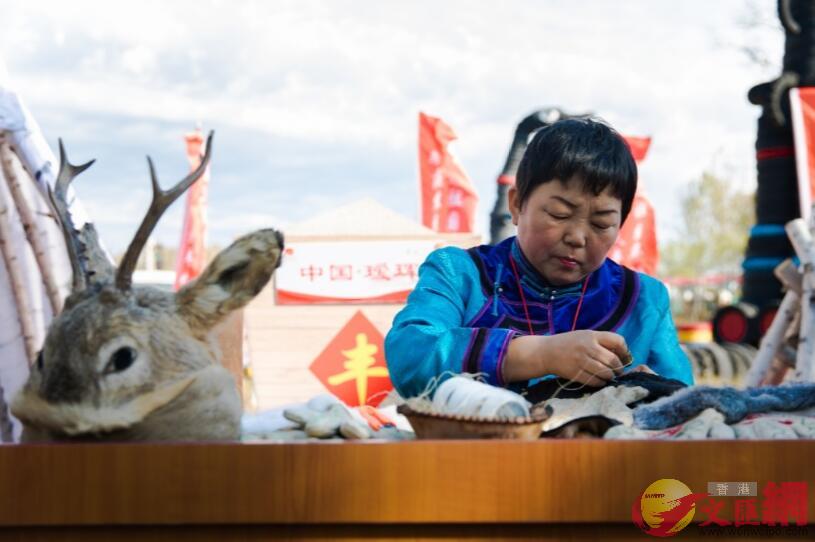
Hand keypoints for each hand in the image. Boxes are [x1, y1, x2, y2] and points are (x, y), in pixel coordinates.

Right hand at [505, 330, 628, 385]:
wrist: (545, 352)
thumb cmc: (568, 344)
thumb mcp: (584, 336)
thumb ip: (601, 342)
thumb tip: (622, 354)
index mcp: (591, 336)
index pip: (617, 341)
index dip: (624, 351)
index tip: (624, 357)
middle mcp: (587, 347)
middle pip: (613, 360)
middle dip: (619, 368)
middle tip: (618, 371)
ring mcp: (581, 361)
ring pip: (606, 373)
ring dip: (610, 377)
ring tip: (608, 376)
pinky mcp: (575, 373)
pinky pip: (595, 381)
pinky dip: (600, 382)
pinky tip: (599, 380)